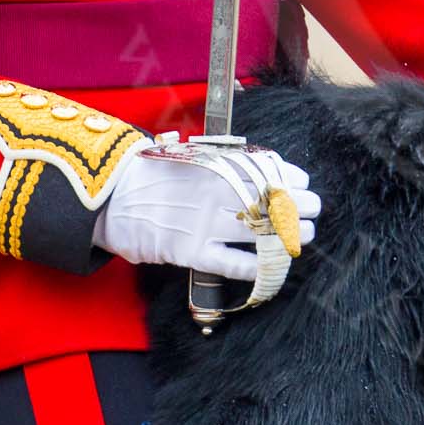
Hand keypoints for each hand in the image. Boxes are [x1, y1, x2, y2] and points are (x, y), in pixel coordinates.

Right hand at [91, 146, 320, 280]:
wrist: (109, 197)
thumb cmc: (152, 176)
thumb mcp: (190, 159)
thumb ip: (223, 165)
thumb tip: (265, 169)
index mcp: (214, 168)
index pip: (263, 171)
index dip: (287, 176)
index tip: (302, 180)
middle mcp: (214, 194)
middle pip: (268, 199)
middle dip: (297, 204)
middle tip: (314, 207)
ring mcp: (203, 223)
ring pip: (257, 230)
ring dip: (286, 233)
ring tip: (306, 234)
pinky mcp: (190, 251)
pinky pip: (231, 262)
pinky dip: (256, 265)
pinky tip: (273, 264)